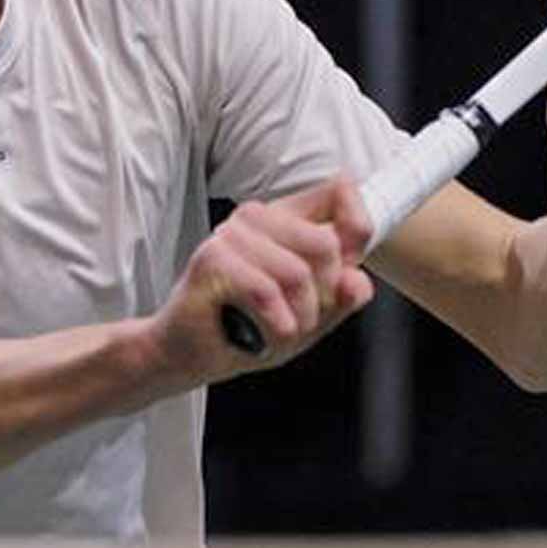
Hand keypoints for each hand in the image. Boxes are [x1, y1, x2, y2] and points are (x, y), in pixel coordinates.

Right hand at [149, 177, 375, 384]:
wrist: (188, 355)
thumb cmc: (247, 330)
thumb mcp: (309, 316)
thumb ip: (340, 296)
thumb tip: (358, 281)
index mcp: (284, 219)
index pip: (339, 192)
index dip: (357, 226)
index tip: (349, 268)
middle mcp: (256, 217)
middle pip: (326, 245)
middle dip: (323, 297)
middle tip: (299, 320)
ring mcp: (231, 234)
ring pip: (297, 274)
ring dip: (297, 319)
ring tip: (275, 330)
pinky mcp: (211, 259)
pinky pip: (266, 292)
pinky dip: (275, 326)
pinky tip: (264, 334)